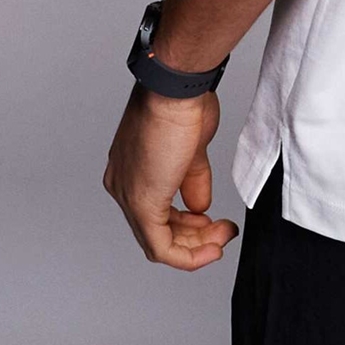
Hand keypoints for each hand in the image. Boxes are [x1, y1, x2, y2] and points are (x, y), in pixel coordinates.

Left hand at [103, 82, 239, 267]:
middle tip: (223, 232)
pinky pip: (160, 246)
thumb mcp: (192, 150)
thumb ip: (193, 182)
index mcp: (130, 169)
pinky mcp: (141, 204)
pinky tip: (211, 249)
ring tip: (222, 238)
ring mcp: (128, 195)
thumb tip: (200, 206)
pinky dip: (188, 255)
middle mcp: (122, 184)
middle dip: (195, 237)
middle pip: (156, 230)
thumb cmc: (181, 103)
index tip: (213, 220)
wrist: (174, 90)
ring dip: (196, 246)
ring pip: (158, 241)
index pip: (155, 210)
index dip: (188, 222)